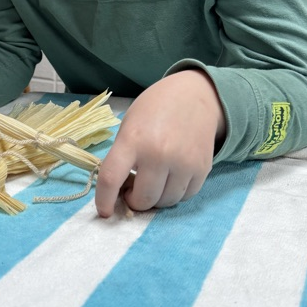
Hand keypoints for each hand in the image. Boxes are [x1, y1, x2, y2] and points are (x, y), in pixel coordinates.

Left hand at [94, 70, 225, 216]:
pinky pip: (184, 196)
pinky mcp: (202, 169)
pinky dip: (174, 193)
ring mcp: (184, 163)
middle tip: (133, 189)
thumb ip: (122, 156)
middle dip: (134, 200)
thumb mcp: (129, 125)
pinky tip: (171, 177)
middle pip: (143, 199)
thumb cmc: (155, 109)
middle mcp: (159, 154)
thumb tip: (119, 191)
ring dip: (155, 198)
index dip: (104, 200)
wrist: (195, 95)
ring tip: (153, 180)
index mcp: (133, 140)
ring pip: (165, 202)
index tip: (104, 211)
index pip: (112, 179)